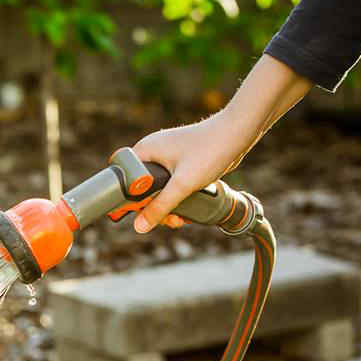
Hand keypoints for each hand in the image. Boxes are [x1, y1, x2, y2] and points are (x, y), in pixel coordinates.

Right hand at [131, 111, 255, 232]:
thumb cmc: (210, 150)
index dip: (127, 199)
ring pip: (157, 189)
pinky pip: (171, 185)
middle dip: (152, 208)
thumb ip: (160, 207)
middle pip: (140, 188)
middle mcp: (153, 152)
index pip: (122, 179)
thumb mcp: (182, 185)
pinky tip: (187, 209)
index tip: (139, 213)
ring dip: (167, 206)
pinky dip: (177, 198)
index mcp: (145, 151)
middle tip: (167, 219)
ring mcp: (167, 157)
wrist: (238, 133)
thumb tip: (139, 227)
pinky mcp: (180, 162)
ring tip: (180, 218)